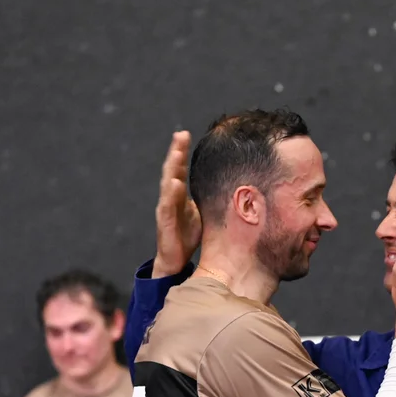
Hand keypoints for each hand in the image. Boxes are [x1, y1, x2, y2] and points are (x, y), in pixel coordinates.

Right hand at [153, 130, 202, 277]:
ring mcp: (165, 210)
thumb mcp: (201, 212)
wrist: (175, 262)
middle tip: (180, 135)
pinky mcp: (165, 224)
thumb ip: (207, 198)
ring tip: (177, 152)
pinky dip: (171, 194)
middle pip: (172, 170)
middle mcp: (170, 199)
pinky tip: (175, 183)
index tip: (185, 134)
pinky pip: (167, 207)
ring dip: (172, 168)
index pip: (179, 169)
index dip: (181, 152)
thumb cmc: (187, 236)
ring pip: (167, 185)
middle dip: (175, 152)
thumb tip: (231, 186)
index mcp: (178, 195)